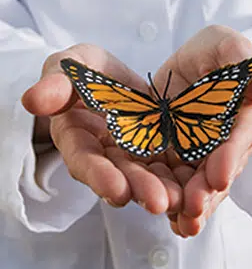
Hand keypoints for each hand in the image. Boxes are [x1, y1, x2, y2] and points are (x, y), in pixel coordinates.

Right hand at [22, 44, 182, 213]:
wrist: (115, 77)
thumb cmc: (87, 70)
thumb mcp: (71, 66)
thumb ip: (55, 82)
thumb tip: (32, 99)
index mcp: (78, 139)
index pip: (85, 161)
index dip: (99, 176)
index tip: (117, 190)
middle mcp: (106, 156)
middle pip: (122, 177)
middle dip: (139, 189)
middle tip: (159, 202)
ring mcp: (134, 157)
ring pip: (150, 177)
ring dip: (166, 190)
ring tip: (184, 200)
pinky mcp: (160, 151)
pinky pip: (173, 167)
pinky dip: (186, 179)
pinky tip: (201, 188)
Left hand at [152, 25, 251, 236]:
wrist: (186, 66)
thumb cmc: (213, 52)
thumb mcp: (225, 48)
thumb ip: (250, 68)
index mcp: (247, 112)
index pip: (241, 135)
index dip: (231, 155)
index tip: (218, 175)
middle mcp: (230, 139)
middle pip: (221, 167)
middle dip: (208, 189)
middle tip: (195, 206)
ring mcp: (204, 152)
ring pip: (202, 183)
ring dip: (193, 205)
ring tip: (182, 222)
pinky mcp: (180, 158)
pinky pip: (178, 182)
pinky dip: (174, 201)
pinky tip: (168, 218)